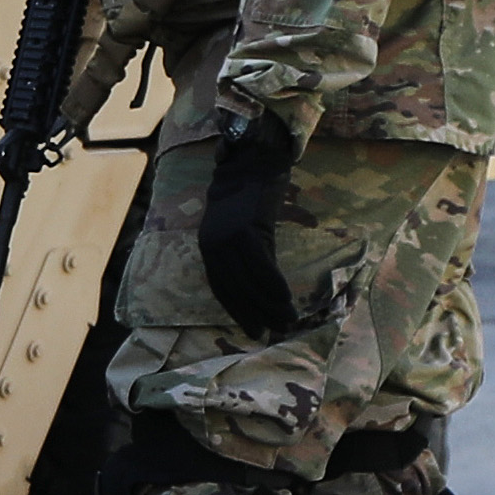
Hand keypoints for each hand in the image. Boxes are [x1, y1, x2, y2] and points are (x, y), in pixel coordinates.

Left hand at [197, 106, 303, 335]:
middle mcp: (212, 245)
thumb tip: (267, 287)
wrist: (253, 162)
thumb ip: (252, 256)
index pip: (221, 288)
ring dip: (268, 304)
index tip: (253, 329)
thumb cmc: (250, 194)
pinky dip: (273, 284)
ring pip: (247, 281)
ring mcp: (227, 237)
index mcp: (208, 247)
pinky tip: (285, 299)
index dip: (237, 311)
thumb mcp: (245, 229)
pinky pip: (260, 265)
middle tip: (272, 332)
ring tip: (286, 320)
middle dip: (253, 314)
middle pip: (233, 289)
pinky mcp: (244, 229)